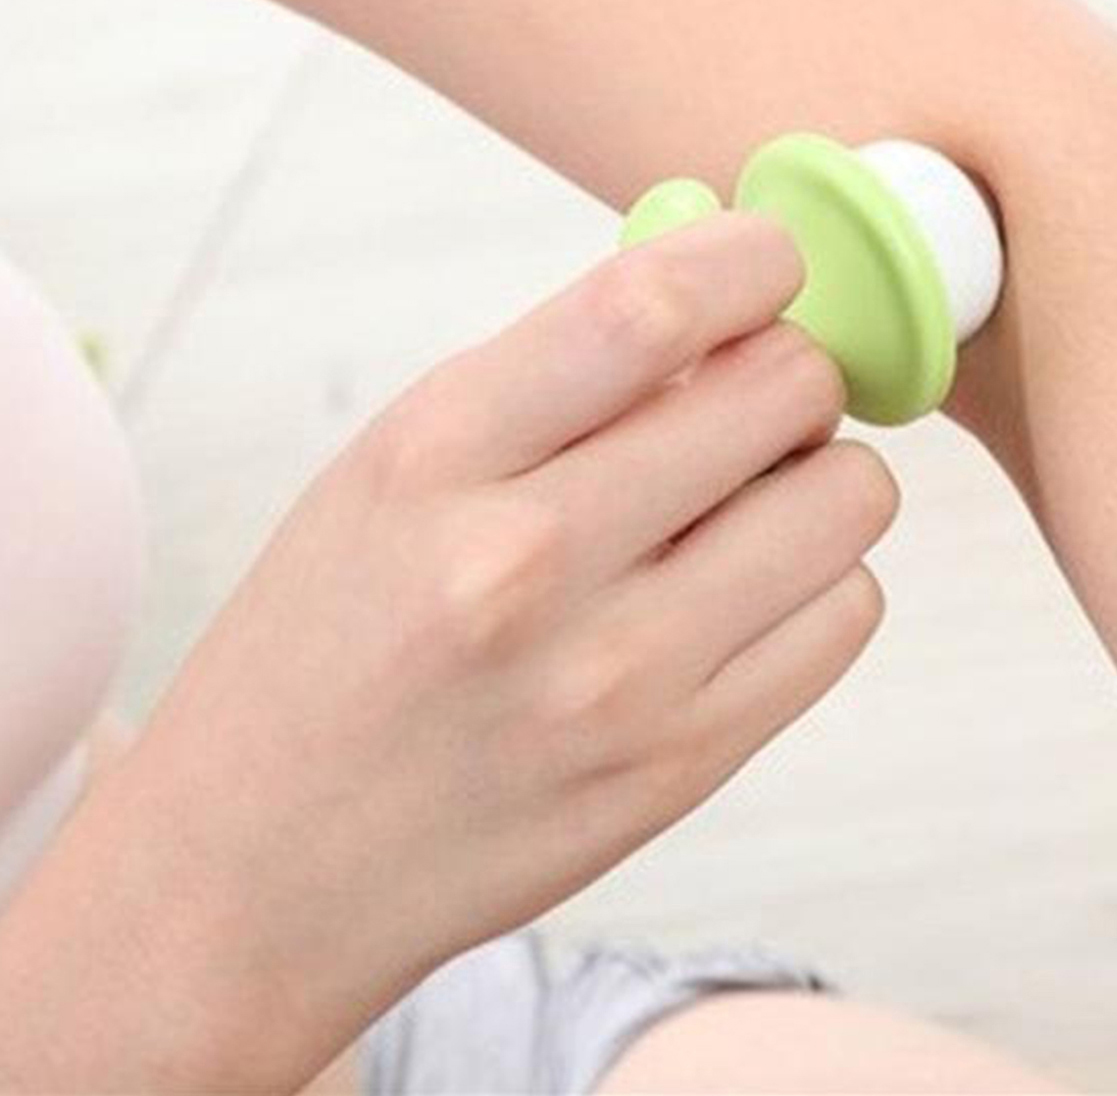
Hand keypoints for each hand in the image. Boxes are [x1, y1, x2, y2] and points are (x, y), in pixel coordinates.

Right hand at [1, 211, 895, 1091]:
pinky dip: (823, 578)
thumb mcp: (395, 467)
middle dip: (796, 366)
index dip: (750, 258)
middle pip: (782, 390)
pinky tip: (750, 588)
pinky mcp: (682, 764)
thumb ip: (556, 377)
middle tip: (759, 392)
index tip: (768, 260)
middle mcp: (528, 560)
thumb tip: (728, 302)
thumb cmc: (328, 641)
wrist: (260, 869)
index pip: (649, 306)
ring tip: (754, 497)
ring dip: (823, 473)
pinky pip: (846, 614)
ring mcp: (617, 676)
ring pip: (845, 501)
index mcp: (438, 455)